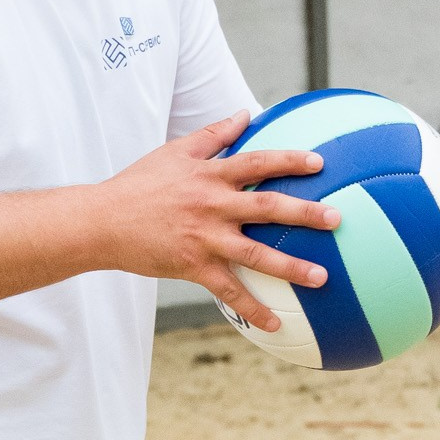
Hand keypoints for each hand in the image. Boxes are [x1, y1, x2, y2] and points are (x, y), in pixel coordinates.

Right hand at [93, 113, 338, 331]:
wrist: (102, 222)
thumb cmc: (138, 184)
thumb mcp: (174, 152)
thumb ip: (213, 134)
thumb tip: (244, 114)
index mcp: (209, 175)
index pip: (257, 162)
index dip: (289, 161)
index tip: (319, 163)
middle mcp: (212, 205)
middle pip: (266, 207)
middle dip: (305, 213)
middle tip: (337, 219)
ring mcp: (204, 238)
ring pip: (255, 253)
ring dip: (291, 266)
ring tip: (322, 277)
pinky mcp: (193, 266)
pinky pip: (229, 291)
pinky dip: (253, 309)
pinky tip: (276, 325)